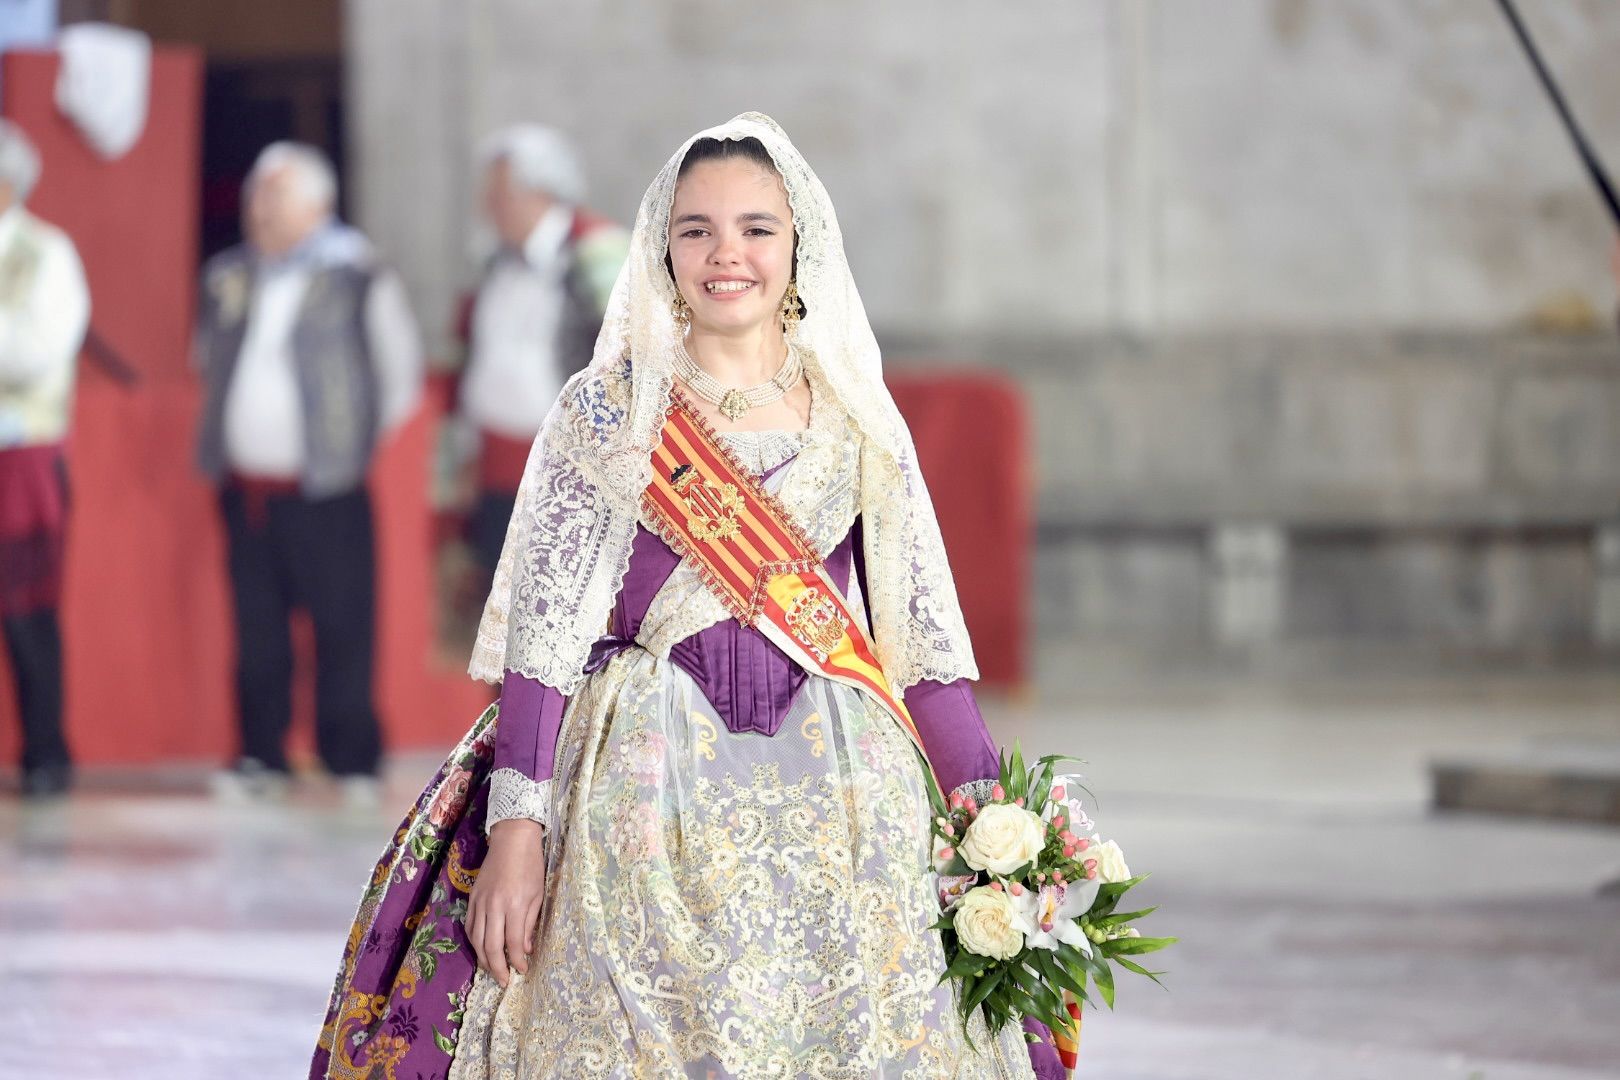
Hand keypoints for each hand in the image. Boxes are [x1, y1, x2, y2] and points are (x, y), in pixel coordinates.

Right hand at [466, 818, 546, 987]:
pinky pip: (469, 926)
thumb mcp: (538, 894)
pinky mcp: (471, 898)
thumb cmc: (531, 865)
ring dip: (483, 959)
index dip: (517, 961)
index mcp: (515, 905)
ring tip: (492, 971)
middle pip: (491, 946)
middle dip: (497, 968)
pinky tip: (481, 950)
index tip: (522, 971)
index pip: (512, 942)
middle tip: (504, 981)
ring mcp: (480, 902)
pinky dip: (474, 942)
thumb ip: (529, 923)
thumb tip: (524, 950)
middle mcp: (495, 906)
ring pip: (477, 939)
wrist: (512, 839)